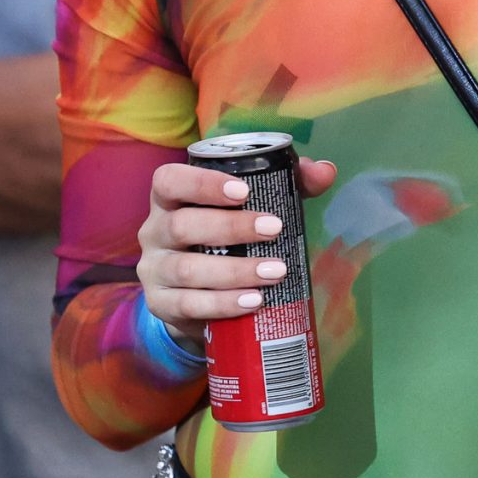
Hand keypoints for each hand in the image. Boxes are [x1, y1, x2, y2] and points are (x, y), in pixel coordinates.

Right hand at [136, 156, 336, 345]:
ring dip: (235, 271)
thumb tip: (324, 172)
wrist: (195, 295)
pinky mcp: (161, 305)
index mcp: (169, 199)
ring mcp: (154, 270)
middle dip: (231, 228)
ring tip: (274, 271)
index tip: (244, 191)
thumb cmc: (224, 239)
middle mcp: (153, 231)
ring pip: (187, 269)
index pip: (169, 180)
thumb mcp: (250, 208)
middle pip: (182, 226)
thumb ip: (286, 185)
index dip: (202, 183)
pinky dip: (224, 303)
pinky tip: (254, 300)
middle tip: (274, 229)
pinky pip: (189, 305)